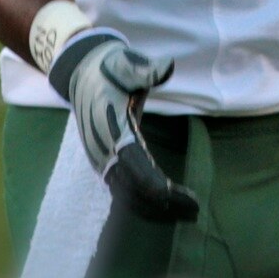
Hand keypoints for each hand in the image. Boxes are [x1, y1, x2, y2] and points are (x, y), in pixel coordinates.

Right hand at [49, 31, 198, 221]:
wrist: (84, 74)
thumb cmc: (112, 69)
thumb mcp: (126, 64)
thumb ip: (145, 70)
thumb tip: (166, 66)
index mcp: (111, 130)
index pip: (135, 168)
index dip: (158, 187)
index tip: (183, 195)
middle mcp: (103, 152)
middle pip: (133, 191)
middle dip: (164, 205)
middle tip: (195, 210)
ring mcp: (102, 161)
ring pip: (127, 197)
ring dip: (155, 210)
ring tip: (186, 213)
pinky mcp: (105, 164)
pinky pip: (123, 193)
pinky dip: (144, 205)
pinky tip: (165, 209)